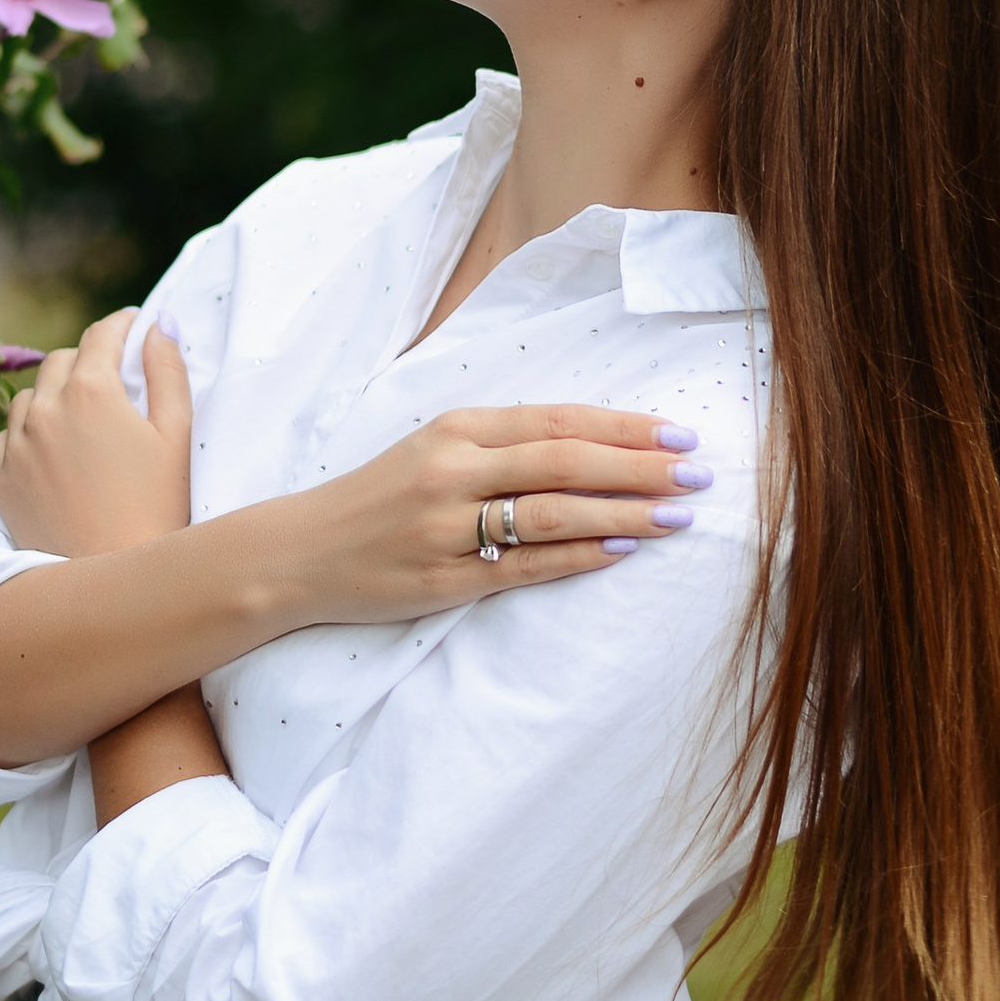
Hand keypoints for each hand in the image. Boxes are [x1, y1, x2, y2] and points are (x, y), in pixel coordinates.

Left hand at [0, 311, 192, 558]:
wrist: (113, 578)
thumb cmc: (157, 507)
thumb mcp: (176, 435)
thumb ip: (168, 370)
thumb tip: (159, 323)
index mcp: (91, 390)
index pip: (102, 334)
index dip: (122, 324)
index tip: (134, 325)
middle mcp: (44, 408)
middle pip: (62, 359)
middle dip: (88, 360)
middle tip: (114, 379)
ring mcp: (15, 443)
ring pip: (29, 396)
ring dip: (53, 396)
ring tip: (80, 419)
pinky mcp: (0, 477)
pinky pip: (6, 436)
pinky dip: (27, 433)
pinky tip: (52, 451)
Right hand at [271, 404, 712, 625]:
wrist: (301, 552)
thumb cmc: (380, 497)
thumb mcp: (434, 448)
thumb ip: (504, 443)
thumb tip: (596, 444)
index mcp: (456, 428)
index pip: (558, 420)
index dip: (624, 427)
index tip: (680, 434)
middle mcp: (453, 469)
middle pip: (565, 461)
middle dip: (640, 468)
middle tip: (698, 474)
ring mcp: (448, 526)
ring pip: (552, 513)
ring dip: (624, 514)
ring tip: (676, 517)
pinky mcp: (445, 579)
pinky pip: (526, 566)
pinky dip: (579, 557)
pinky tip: (622, 552)